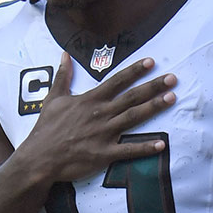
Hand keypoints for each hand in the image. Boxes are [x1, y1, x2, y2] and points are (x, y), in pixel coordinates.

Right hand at [18, 53, 175, 182]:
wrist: (39, 157)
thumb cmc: (46, 128)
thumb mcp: (53, 99)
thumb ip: (63, 76)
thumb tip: (64, 55)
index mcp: (90, 100)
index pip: (116, 81)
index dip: (135, 71)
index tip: (151, 62)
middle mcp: (100, 114)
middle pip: (131, 97)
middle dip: (153, 86)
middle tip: (172, 78)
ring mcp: (103, 134)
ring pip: (133, 118)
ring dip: (153, 108)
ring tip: (171, 98)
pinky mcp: (104, 154)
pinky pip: (128, 150)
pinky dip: (145, 148)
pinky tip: (161, 144)